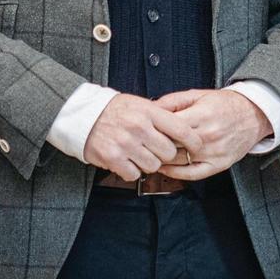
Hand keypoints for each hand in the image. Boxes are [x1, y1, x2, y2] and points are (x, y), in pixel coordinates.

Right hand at [83, 93, 203, 180]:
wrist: (83, 116)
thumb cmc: (115, 110)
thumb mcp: (140, 104)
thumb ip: (160, 115)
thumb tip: (184, 130)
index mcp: (148, 112)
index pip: (181, 129)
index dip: (193, 141)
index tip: (196, 146)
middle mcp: (139, 127)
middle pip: (168, 152)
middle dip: (165, 154)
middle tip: (157, 150)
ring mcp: (126, 144)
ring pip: (153, 165)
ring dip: (149, 163)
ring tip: (139, 154)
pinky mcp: (113, 158)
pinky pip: (134, 174)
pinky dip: (132, 171)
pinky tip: (127, 161)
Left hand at [154, 89, 272, 179]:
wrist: (253, 114)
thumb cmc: (225, 104)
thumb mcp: (198, 94)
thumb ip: (173, 100)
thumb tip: (150, 107)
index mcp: (202, 115)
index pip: (169, 127)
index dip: (153, 129)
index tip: (143, 129)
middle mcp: (208, 135)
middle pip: (172, 144)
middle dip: (155, 144)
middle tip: (143, 143)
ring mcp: (214, 152)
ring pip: (179, 161)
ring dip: (162, 159)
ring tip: (151, 154)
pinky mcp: (219, 164)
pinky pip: (193, 174)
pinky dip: (176, 173)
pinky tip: (166, 168)